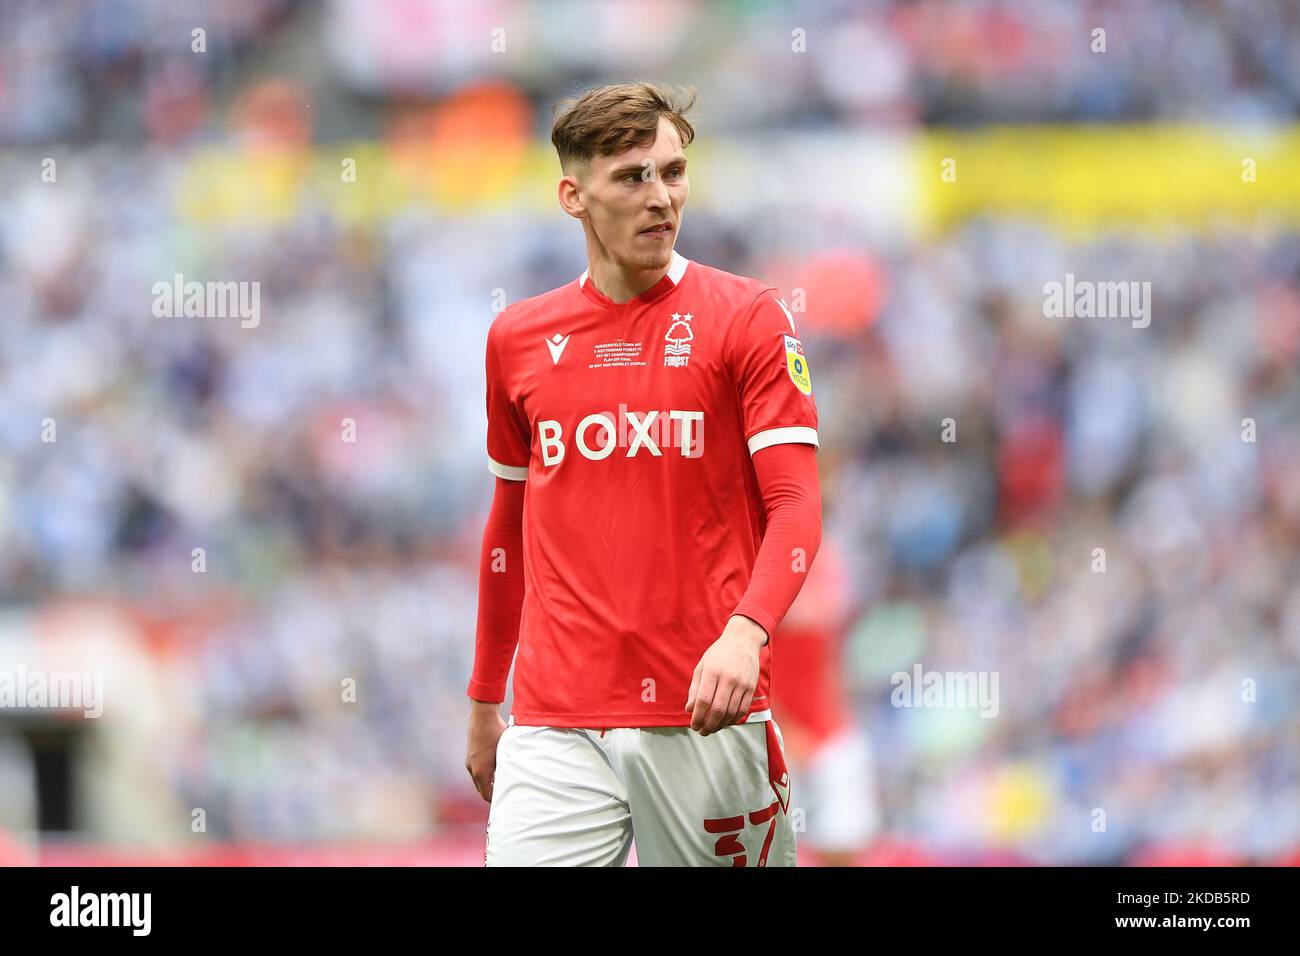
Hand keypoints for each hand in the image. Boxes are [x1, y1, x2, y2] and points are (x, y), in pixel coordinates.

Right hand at [465, 699, 507, 801]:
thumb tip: (521, 777)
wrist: (482, 715)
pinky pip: (476, 770)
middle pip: (481, 788)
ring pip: (478, 779)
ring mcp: (469, 761)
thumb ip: (510, 766)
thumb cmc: (497, 733)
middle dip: (492, 792)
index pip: (486, 795)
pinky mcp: (470, 754)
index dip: (495, 800)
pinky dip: (484, 773)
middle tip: (505, 794)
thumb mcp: (506, 751)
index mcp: (480, 772)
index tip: (505, 800)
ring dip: (488, 782)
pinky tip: (495, 768)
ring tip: (501, 781)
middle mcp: (472, 768)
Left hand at [685, 615, 766, 735]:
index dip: (698, 716)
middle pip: (718, 709)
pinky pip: (742, 710)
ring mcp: (742, 683)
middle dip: (708, 725)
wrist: (743, 641)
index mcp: (713, 672)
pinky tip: (725, 722)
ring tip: (712, 729)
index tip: (693, 725)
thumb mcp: (702, 666)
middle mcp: (728, 678)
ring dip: (720, 725)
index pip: (704, 700)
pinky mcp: (751, 688)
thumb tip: (689, 709)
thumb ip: (695, 688)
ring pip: (731, 712)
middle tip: (702, 731)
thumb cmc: (718, 654)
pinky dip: (733, 720)